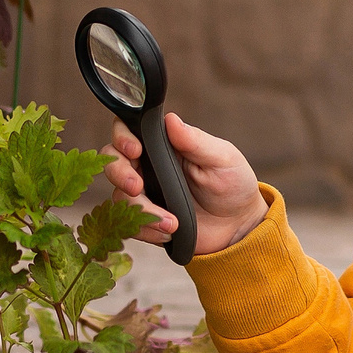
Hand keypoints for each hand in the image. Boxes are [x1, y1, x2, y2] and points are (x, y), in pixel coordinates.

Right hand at [103, 111, 268, 257]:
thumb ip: (196, 141)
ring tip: (172, 223)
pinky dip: (147, 230)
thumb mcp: (221, 159)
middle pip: (113, 163)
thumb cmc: (233, 184)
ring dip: (142, 211)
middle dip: (120, 174)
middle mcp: (148, 167)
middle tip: (138, 187)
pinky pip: (129, 225)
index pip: (128, 131)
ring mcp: (145, 194)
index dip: (122, 137)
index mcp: (164, 145)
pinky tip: (170, 232)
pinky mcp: (145, 220)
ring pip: (119, 197)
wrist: (239, 225)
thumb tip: (171, 120)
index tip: (134, 149)